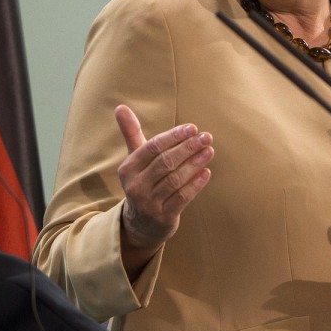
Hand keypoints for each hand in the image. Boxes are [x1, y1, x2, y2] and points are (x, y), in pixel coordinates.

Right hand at [115, 104, 213, 275]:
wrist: (141, 224)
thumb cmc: (142, 182)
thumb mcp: (134, 159)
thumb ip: (131, 133)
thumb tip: (120, 106)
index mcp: (128, 169)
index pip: (153, 148)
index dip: (174, 137)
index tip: (193, 128)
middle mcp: (136, 186)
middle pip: (166, 162)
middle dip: (188, 148)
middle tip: (206, 137)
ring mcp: (149, 203)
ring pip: (175, 179)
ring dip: (195, 163)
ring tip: (210, 151)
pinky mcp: (163, 217)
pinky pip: (182, 197)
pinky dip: (195, 184)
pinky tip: (206, 172)